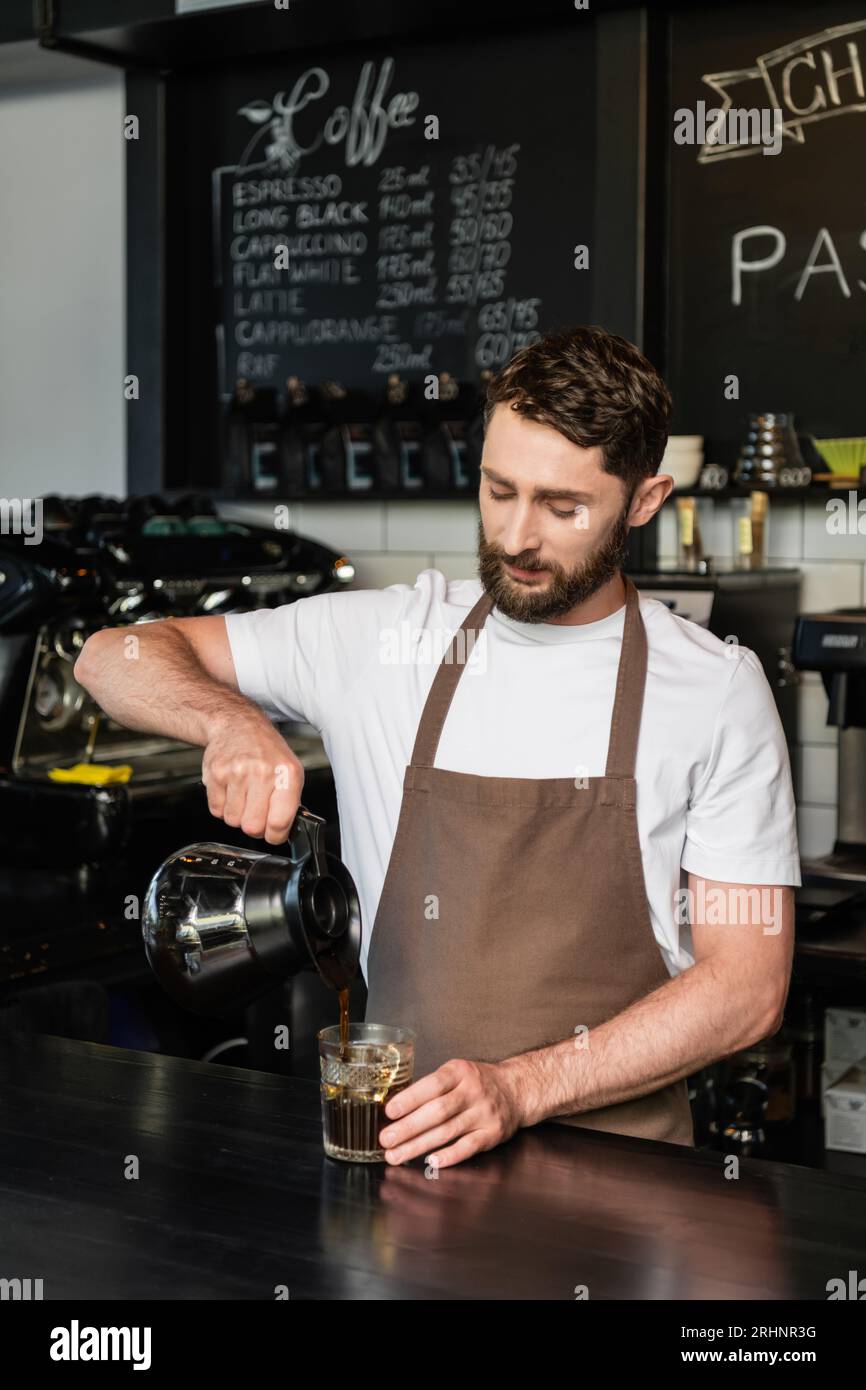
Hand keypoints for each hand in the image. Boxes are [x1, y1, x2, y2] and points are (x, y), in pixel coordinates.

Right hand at [201, 715, 303, 844]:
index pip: (280, 822)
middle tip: (256, 812)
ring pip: (233, 821)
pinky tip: (231, 790)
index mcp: (287, 774)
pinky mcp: (215, 775)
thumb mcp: (290, 771)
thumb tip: (283, 831)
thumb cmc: (266, 750)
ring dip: (237, 815)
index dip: (275, 835)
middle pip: (253, 827)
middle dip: (254, 826)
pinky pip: (216, 811)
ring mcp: (236, 773)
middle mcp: (262, 772)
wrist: (238, 724)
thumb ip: (290, 803)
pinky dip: (223, 807)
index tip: (273, 833)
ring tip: (243, 795)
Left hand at [378, 1058, 525, 1169]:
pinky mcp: (492, 1134)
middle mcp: (473, 1091)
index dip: (410, 1099)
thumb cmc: (477, 1082)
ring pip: (448, 1132)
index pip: (432, 1085)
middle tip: (386, 1139)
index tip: (389, 1112)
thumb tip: (396, 1109)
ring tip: (396, 1154)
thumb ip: (432, 1087)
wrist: (516, 1089)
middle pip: (437, 1112)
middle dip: (408, 1127)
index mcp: (460, 1072)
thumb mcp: (456, 1072)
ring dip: (419, 1146)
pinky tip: (431, 1161)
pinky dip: (449, 1156)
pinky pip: (468, 1147)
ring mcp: (484, 1113)